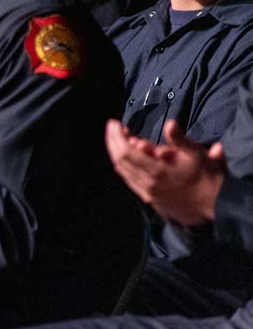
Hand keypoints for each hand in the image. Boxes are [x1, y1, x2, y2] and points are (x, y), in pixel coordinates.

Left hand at [105, 119, 225, 225]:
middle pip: (119, 160)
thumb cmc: (207, 178)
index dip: (116, 136)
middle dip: (113, 141)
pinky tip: (127, 157)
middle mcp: (147, 183)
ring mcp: (147, 192)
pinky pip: (129, 180)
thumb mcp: (197, 154)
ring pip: (123, 171)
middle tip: (114, 127)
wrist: (215, 206)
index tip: (114, 123)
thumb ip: (179, 139)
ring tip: (121, 138)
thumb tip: (169, 123)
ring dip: (118, 153)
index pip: (125, 152)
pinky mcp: (150, 198)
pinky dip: (124, 166)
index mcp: (156, 171)